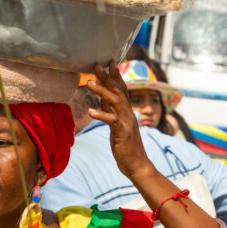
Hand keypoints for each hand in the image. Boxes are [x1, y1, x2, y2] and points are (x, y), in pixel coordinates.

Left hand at [85, 61, 151, 181]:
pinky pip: (112, 120)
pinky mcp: (123, 132)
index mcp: (127, 111)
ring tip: (89, 82)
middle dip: (107, 77)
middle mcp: (129, 113)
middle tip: (96, 65)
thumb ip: (111, 112)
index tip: (109, 62)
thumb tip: (102, 98)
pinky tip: (90, 111)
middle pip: (118, 90)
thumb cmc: (126, 147)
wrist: (137, 165)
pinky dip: (101, 114)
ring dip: (102, 90)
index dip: (116, 75)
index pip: (122, 89)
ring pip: (116, 101)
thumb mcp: (117, 126)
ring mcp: (127, 122)